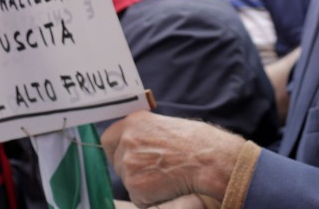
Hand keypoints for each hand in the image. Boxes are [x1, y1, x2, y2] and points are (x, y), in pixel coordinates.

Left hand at [101, 111, 242, 206]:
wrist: (210, 159)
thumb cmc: (198, 143)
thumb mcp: (167, 126)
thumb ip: (146, 134)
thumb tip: (137, 145)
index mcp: (134, 121)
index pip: (108, 139)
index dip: (117, 150)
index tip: (125, 157)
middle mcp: (127, 140)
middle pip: (118, 163)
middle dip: (132, 170)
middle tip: (156, 170)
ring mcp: (129, 163)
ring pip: (128, 182)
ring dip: (144, 185)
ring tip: (168, 176)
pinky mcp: (135, 185)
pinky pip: (139, 198)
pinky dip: (151, 198)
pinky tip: (169, 187)